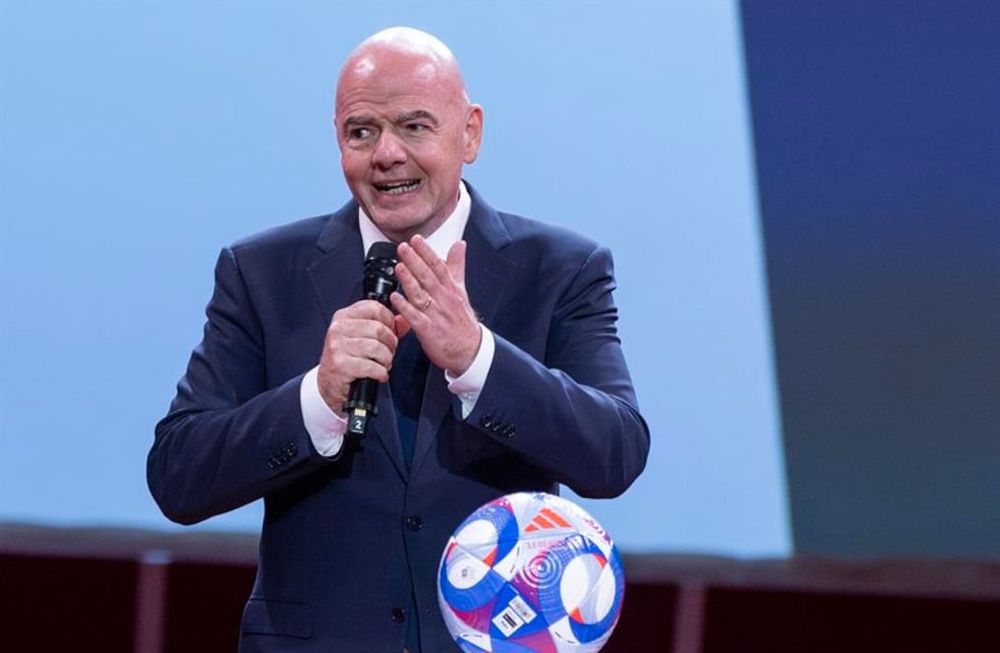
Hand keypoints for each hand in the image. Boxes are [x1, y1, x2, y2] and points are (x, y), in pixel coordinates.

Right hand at [316, 299, 405, 414]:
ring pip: (377, 348)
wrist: (329, 384)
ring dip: (386, 360)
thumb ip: (386, 327)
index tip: (390, 332)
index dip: (389, 321)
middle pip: (379, 329)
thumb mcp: (364, 337)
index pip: (374, 307)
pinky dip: (381, 373)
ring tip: (382, 364)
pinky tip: (378, 375)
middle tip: (388, 353)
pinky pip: (372, 367)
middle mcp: (338, 328)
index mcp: (343, 316)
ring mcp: (337, 346)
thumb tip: (405, 320)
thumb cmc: (348, 359)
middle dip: (390, 344)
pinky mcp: (340, 365)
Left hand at [391, 235, 481, 375]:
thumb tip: (459, 244)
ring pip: (421, 295)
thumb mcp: (461, 289)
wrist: (470, 351)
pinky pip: (415, 318)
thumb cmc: (462, 320)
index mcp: (451, 288)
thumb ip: (457, 265)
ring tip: (399, 267)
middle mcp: (444, 299)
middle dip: (415, 261)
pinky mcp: (429, 331)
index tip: (417, 239)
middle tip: (404, 247)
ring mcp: (437, 315)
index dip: (427, 252)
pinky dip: (405, 308)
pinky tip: (395, 298)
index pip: (439, 266)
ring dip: (409, 281)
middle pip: (428, 277)